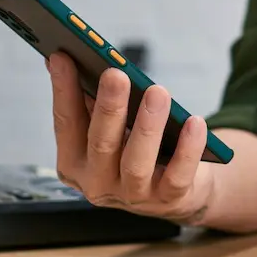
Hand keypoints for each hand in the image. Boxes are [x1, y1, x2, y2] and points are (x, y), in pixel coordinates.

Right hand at [47, 51, 214, 224]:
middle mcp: (98, 184)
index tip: (62, 57)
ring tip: (158, 92)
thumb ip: (88, 98)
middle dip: (109, 107)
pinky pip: (177, 175)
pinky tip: (194, 121)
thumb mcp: (108, 127)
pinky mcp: (168, 200)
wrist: (175, 191)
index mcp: (75, 162)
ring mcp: (133, 196)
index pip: (65, 124)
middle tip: (115, 74)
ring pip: (136, 163)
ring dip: (148, 126)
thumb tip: (63, 58)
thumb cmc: (134, 147)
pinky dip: (188, 148)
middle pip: (101, 144)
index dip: (63, 90)